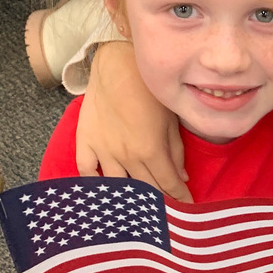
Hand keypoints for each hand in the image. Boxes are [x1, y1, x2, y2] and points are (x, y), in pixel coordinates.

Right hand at [76, 41, 191, 202]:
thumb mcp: (171, 120)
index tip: (188, 206)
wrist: (117, 65)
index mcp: (151, 151)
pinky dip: (94, 183)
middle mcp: (126, 156)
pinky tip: (104, 190)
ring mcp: (103, 151)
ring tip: (139, 205)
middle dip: (160, 200)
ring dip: (130, 198)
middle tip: (168, 207)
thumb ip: (176, 151)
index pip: (169, 185)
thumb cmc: (150, 89)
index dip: (181, 197)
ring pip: (117, 187)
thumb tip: (182, 177)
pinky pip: (86, 171)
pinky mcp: (85, 141)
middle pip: (146, 189)